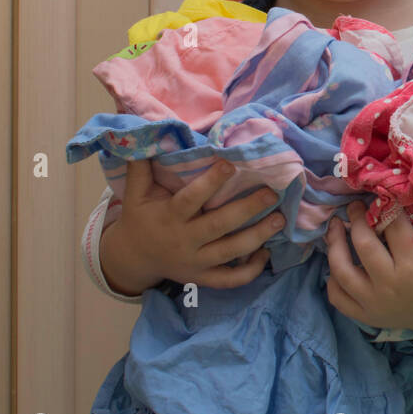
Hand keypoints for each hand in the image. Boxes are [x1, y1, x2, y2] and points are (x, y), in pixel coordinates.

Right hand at [100, 158, 282, 294]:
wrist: (133, 258)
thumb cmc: (140, 218)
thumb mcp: (134, 193)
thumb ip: (141, 166)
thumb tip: (147, 134)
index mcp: (169, 217)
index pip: (191, 199)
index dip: (210, 182)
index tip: (231, 164)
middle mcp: (184, 241)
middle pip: (219, 226)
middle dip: (247, 210)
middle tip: (271, 193)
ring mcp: (195, 262)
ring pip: (230, 252)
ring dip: (257, 237)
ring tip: (280, 220)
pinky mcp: (203, 278)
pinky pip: (230, 279)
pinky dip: (250, 271)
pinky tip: (266, 254)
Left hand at [325, 191, 412, 340]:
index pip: (394, 228)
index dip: (386, 206)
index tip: (381, 194)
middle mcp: (390, 285)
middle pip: (363, 245)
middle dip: (356, 219)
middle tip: (354, 206)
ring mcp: (373, 302)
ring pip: (341, 270)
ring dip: (334, 244)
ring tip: (335, 226)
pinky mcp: (364, 315)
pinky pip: (337, 297)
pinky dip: (332, 279)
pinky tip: (337, 261)